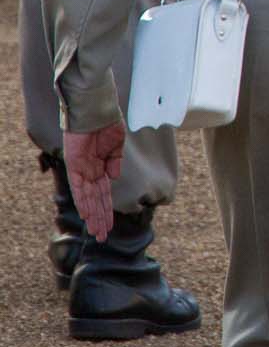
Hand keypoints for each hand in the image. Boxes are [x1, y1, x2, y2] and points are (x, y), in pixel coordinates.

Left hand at [64, 124, 123, 240]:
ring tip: (97, 232)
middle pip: (96, 201)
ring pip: (88, 199)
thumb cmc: (108, 122)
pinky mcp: (74, 166)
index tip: (110, 225)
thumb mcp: (117, 143)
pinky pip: (79, 188)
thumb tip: (113, 178)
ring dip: (93, 216)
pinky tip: (87, 215)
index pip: (104, 194)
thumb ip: (115, 161)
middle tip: (103, 237)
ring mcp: (82, 170)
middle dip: (100, 219)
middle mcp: (90, 172)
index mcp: (101, 167)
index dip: (107, 210)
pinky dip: (83, 202)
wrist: (95, 110)